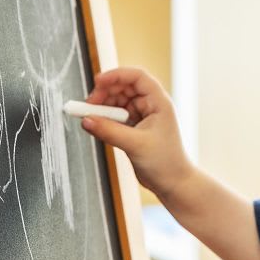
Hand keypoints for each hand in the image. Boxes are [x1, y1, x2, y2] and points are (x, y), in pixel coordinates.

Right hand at [80, 67, 192, 198]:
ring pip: (119, 102)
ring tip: (91, 117)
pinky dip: (106, 119)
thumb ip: (109, 131)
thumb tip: (86, 120)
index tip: (97, 82)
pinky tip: (98, 125)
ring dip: (104, 106)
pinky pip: (117, 116)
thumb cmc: (166, 162)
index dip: (116, 75)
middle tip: (89, 105)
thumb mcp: (135, 144)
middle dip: (105, 92)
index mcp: (159, 102)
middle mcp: (151, 106)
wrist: (173, 184)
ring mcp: (143, 116)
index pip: (137, 77)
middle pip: (124, 87)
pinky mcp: (135, 129)